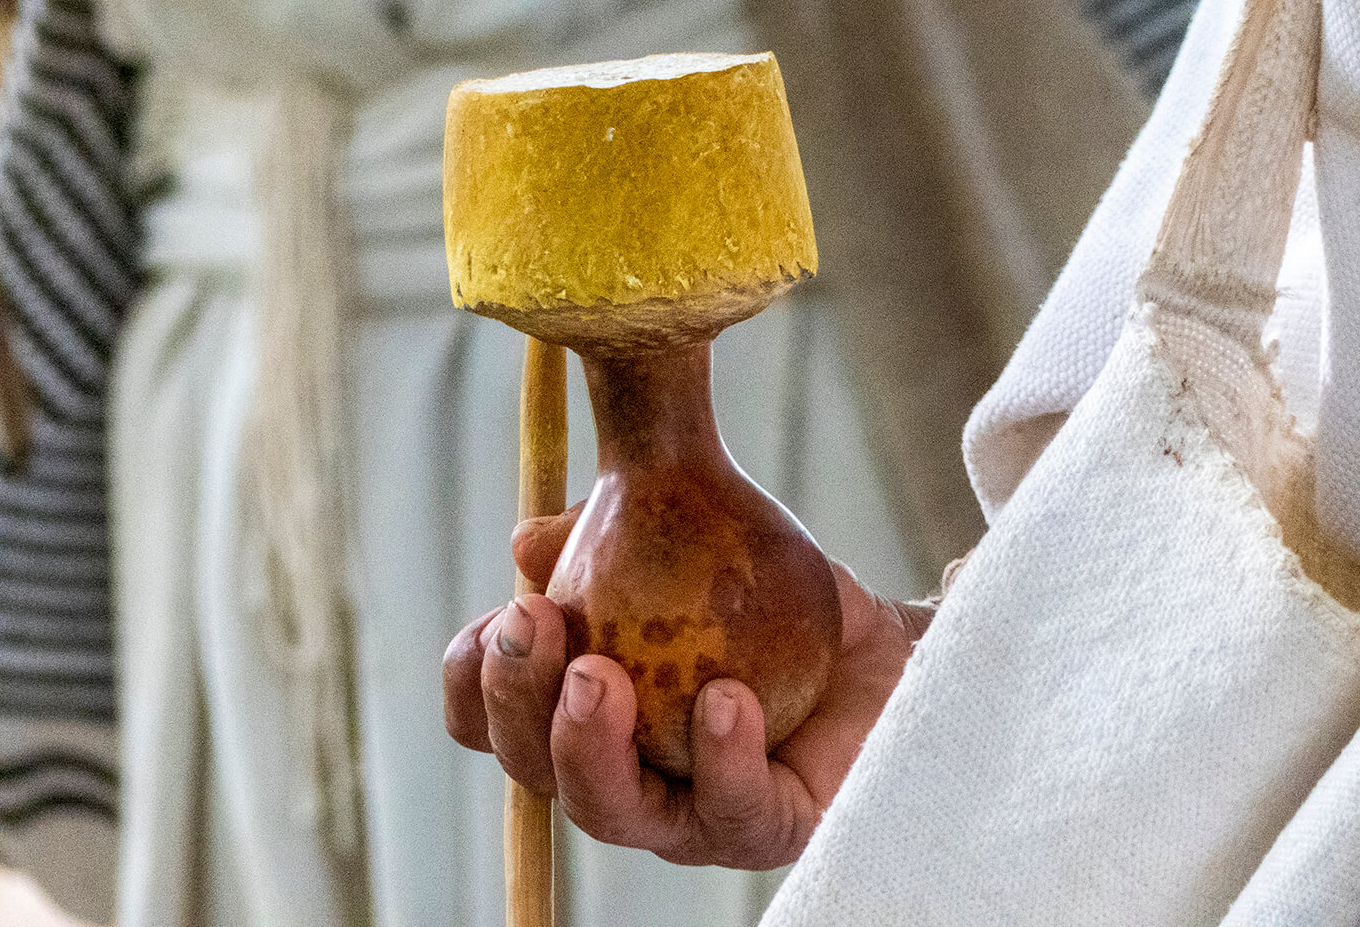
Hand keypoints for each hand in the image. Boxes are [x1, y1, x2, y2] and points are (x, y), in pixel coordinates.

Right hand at [443, 505, 932, 869]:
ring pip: (611, 812)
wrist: (883, 646)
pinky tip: (725, 699)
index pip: (497, 721)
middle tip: (536, 624)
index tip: (496, 617)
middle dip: (518, 702)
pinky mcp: (765, 830)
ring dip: (589, 747)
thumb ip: (609, 529)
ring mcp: (689, 814)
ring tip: (598, 674)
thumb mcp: (691, 535)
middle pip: (535, 769)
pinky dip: (720, 757)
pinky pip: (730, 811)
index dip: (476, 682)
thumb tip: (526, 539)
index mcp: (589, 713)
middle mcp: (624, 773)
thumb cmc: (776, 596)